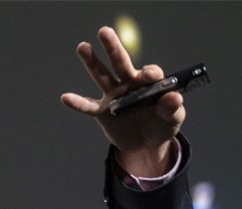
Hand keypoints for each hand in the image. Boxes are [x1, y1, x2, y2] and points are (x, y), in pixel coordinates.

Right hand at [60, 26, 185, 175]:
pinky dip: (77, 103)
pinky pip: (88, 106)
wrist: (148, 144)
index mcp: (149, 83)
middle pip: (121, 62)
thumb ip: (173, 108)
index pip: (149, 73)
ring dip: (92, 62)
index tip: (149, 76)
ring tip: (83, 47)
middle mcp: (129, 83)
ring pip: (101, 75)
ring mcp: (114, 95)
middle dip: (114, 47)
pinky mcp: (103, 111)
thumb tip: (175, 96)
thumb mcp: (173, 119)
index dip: (149, 73)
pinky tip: (66, 98)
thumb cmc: (162, 125)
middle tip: (105, 31)